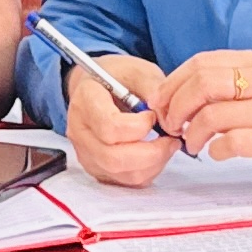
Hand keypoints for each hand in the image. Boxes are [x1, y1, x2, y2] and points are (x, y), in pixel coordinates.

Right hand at [64, 53, 174, 185]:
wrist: (100, 86)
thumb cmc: (119, 77)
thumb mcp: (139, 71)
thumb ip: (154, 90)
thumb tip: (168, 120)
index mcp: (85, 101)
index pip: (109, 127)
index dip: (138, 127)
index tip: (152, 116)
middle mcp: (80, 131)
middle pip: (113, 157)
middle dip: (151, 153)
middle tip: (172, 139)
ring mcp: (86, 153)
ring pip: (120, 173)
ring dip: (152, 164)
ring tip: (167, 145)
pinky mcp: (97, 168)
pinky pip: (124, 180)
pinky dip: (147, 171)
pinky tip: (156, 154)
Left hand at [146, 50, 251, 189]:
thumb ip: (237, 85)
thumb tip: (185, 94)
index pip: (202, 62)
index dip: (173, 83)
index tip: (162, 103)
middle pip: (202, 82)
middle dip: (175, 106)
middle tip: (171, 125)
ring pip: (213, 114)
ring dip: (192, 133)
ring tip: (193, 144)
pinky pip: (234, 143)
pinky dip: (216, 150)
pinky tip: (218, 154)